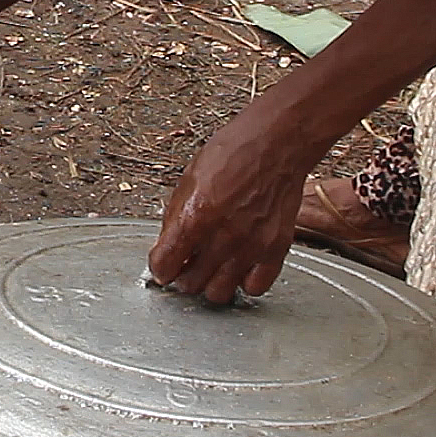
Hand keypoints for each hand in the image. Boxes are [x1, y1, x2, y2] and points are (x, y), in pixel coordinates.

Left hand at [147, 98, 323, 303]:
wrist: (276, 143)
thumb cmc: (234, 153)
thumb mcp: (188, 180)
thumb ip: (176, 218)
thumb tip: (166, 247)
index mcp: (196, 215)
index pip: (164, 265)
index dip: (159, 267)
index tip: (162, 265)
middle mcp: (223, 236)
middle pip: (190, 284)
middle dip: (182, 276)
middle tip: (185, 264)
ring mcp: (251, 245)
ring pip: (219, 293)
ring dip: (210, 283)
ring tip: (210, 267)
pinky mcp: (275, 249)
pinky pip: (254, 287)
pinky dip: (243, 282)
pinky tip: (237, 266)